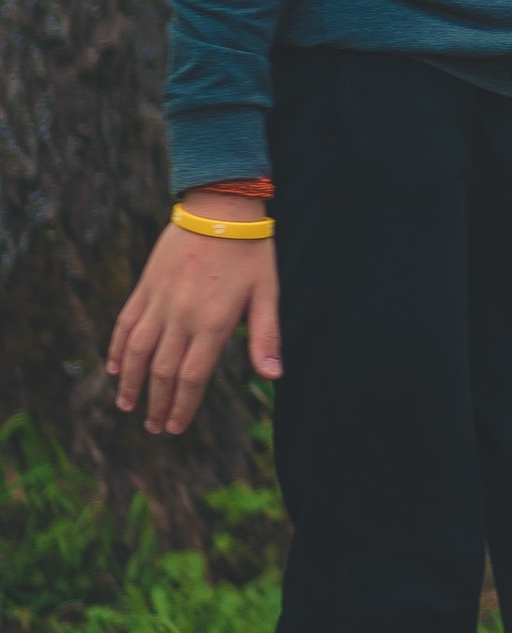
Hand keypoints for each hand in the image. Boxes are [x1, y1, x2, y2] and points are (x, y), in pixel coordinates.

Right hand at [105, 190, 281, 439]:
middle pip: (162, 371)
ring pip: (138, 351)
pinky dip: (118, 348)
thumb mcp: (267, 292)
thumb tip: (273, 375)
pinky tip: (115, 368)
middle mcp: (181, 316)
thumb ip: (266, 336)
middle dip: (157, 403)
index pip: (192, 377)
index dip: (183, 405)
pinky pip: (126, 322)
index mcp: (213, 322)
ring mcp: (160, 300)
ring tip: (127, 406)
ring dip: (132, 382)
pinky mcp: (146, 285)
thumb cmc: (251, 251)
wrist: (220, 205)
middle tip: (154, 427)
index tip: (176, 427)